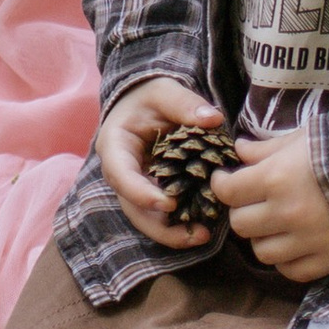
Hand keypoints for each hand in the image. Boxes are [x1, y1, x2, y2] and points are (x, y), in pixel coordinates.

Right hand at [95, 76, 225, 248]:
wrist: (145, 103)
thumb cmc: (151, 97)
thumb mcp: (165, 92)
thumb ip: (185, 103)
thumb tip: (213, 119)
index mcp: (115, 146)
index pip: (120, 174)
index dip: (140, 193)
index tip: (169, 204)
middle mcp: (120, 172)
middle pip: (131, 206)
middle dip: (160, 226)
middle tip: (196, 233)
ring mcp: (135, 185)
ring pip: (145, 217)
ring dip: (171, 233)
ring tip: (203, 236)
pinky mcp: (152, 192)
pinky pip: (160, 215)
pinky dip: (179, 225)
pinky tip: (203, 229)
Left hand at [218, 129, 328, 283]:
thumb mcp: (299, 140)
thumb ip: (265, 149)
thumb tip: (239, 151)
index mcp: (275, 179)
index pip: (227, 192)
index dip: (221, 184)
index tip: (226, 180)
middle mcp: (288, 213)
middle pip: (240, 224)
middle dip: (241, 211)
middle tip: (251, 203)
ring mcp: (309, 240)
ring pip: (262, 252)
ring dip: (262, 238)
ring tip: (272, 226)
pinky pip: (292, 271)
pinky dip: (286, 261)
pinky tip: (291, 245)